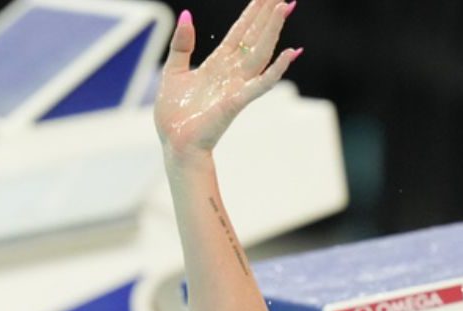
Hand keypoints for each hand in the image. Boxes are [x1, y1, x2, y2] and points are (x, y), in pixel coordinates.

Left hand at [155, 0, 300, 160]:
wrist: (174, 145)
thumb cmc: (174, 117)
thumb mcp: (173, 73)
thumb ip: (181, 46)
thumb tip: (185, 16)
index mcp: (217, 65)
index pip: (239, 33)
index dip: (252, 14)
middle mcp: (231, 73)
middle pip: (253, 38)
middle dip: (267, 15)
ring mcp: (236, 86)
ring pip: (259, 53)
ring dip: (272, 31)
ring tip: (284, 8)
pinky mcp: (236, 102)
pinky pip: (259, 84)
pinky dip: (276, 70)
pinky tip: (290, 54)